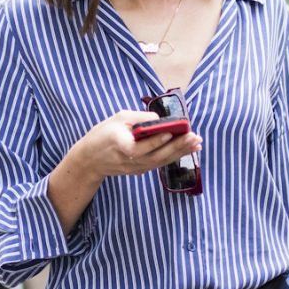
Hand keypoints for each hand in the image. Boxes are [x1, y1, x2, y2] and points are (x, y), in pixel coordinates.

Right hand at [72, 110, 201, 182]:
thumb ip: (139, 118)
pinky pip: (160, 163)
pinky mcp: (140, 170)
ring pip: (161, 161)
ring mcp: (136, 168)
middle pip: (156, 156)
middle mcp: (129, 161)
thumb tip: (162, 120)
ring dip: (181, 152)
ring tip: (196, 143)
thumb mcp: (117, 118)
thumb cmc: (104, 134)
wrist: (91, 160)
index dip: (155, 141)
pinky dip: (175, 156)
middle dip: (177, 147)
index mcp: (120, 145)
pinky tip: (188, 149)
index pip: (140, 146)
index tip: (170, 133)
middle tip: (194, 137)